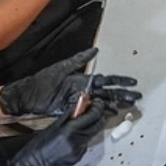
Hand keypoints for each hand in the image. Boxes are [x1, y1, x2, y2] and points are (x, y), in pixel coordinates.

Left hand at [0, 48, 140, 116]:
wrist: (28, 95)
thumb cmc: (44, 80)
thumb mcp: (62, 67)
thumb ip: (79, 59)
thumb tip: (95, 50)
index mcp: (83, 79)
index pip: (106, 80)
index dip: (119, 82)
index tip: (132, 83)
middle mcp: (84, 90)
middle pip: (108, 93)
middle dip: (122, 95)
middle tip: (136, 97)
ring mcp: (80, 101)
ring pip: (102, 103)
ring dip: (115, 105)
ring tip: (128, 107)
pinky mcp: (73, 111)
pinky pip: (90, 113)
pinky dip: (101, 114)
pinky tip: (111, 115)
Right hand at [1, 106, 106, 165]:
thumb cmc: (38, 146)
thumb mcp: (53, 126)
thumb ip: (69, 116)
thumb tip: (81, 105)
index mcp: (69, 131)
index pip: (93, 116)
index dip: (97, 107)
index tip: (96, 102)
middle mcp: (77, 141)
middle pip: (98, 125)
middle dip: (98, 116)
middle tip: (92, 110)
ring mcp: (79, 150)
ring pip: (93, 134)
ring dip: (90, 127)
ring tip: (79, 124)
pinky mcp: (79, 157)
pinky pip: (86, 143)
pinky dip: (83, 138)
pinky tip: (73, 137)